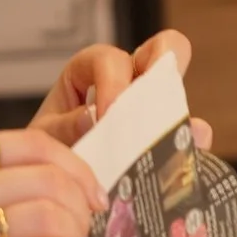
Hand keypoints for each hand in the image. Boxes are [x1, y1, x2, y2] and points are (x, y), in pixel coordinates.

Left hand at [32, 29, 213, 149]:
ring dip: (178, 108)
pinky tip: (185, 155)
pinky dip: (192, 142)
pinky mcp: (169, 140)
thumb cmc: (46, 154)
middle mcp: (130, 82)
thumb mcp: (44, 139)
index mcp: (91, 71)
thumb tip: (93, 116)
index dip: (113, 80)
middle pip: (162, 49)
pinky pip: (192, 133)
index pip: (109, 58)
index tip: (107, 115)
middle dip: (167, 62)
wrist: (54, 188)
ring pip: (180, 92)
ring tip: (176, 132)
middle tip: (161, 92)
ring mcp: (153, 109)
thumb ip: (64, 127)